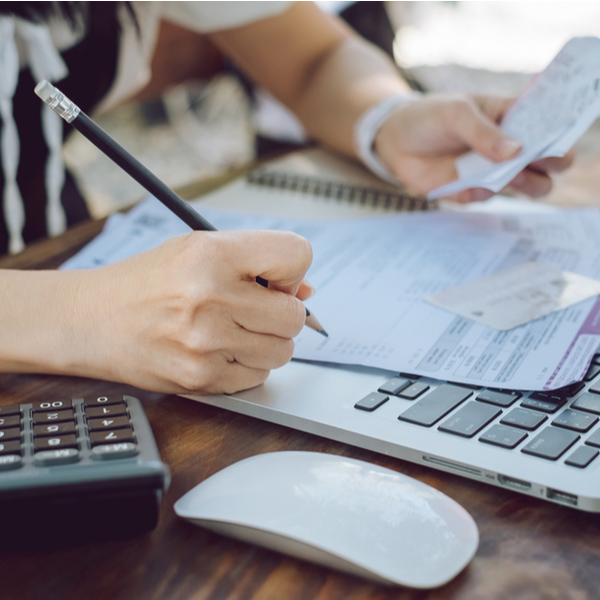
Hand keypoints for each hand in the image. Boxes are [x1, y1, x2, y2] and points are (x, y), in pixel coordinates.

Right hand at [64, 230, 312, 393]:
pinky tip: (218, 351)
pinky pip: (257, 377)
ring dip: (266, 343)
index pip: (295, 254)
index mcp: (212, 253)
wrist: (91, 321)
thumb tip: (306, 292)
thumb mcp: (197, 251)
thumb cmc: (146, 283)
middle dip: (282, 314)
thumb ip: (255, 263)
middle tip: (254, 311)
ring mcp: (206, 342)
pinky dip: (246, 367)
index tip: (277, 280)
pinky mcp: (200, 379)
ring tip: (233, 331)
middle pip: (295, 315)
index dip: (292, 270)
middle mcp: (210, 296)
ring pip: (282, 351)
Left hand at [374, 94, 574, 202]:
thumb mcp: (456, 113)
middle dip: (553, 162)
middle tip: (540, 159)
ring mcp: (493, 171)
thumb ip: (484, 132)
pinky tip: (469, 184)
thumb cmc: (430, 116)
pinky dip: (482, 192)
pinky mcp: (471, 190)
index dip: (560, 132)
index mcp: (513, 117)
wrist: (394, 139)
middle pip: (549, 163)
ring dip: (527, 183)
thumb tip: (517, 151)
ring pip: (529, 185)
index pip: (550, 126)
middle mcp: (509, 147)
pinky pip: (486, 197)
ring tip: (514, 175)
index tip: (555, 136)